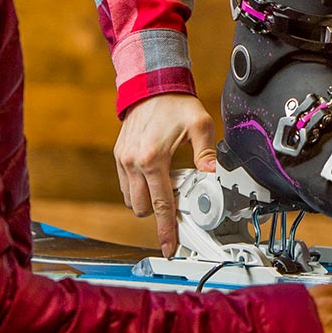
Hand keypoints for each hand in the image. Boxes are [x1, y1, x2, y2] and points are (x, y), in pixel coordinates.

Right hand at [114, 93, 217, 255]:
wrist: (151, 85)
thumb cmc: (176, 104)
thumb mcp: (200, 124)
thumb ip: (207, 154)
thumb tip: (214, 177)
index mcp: (153, 158)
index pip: (161, 205)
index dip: (166, 230)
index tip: (169, 247)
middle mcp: (133, 162)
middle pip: (143, 208)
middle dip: (159, 210)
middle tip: (177, 199)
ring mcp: (122, 160)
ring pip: (131, 200)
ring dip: (147, 199)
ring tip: (166, 183)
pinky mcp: (118, 156)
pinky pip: (124, 186)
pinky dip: (138, 188)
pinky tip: (154, 175)